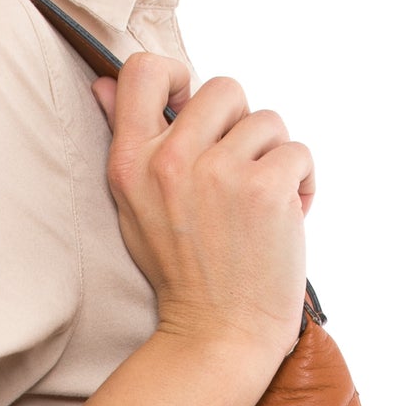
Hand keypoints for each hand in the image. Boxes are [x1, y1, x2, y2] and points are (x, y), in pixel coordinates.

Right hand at [92, 53, 314, 376]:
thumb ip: (128, 143)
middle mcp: (170, 162)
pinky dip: (302, 182)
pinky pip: (298, 152)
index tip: (191, 109)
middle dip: (241, 126)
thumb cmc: (182, 273)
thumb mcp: (134, 208)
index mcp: (131, 163)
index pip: (143, 70)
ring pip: (268, 120)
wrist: (218, 335)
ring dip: (274, 158)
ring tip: (261, 203)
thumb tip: (103, 85)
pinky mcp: (265, 190)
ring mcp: (219, 174)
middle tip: (238, 174)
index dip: (177, 76)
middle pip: (224, 88)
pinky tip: (287, 215)